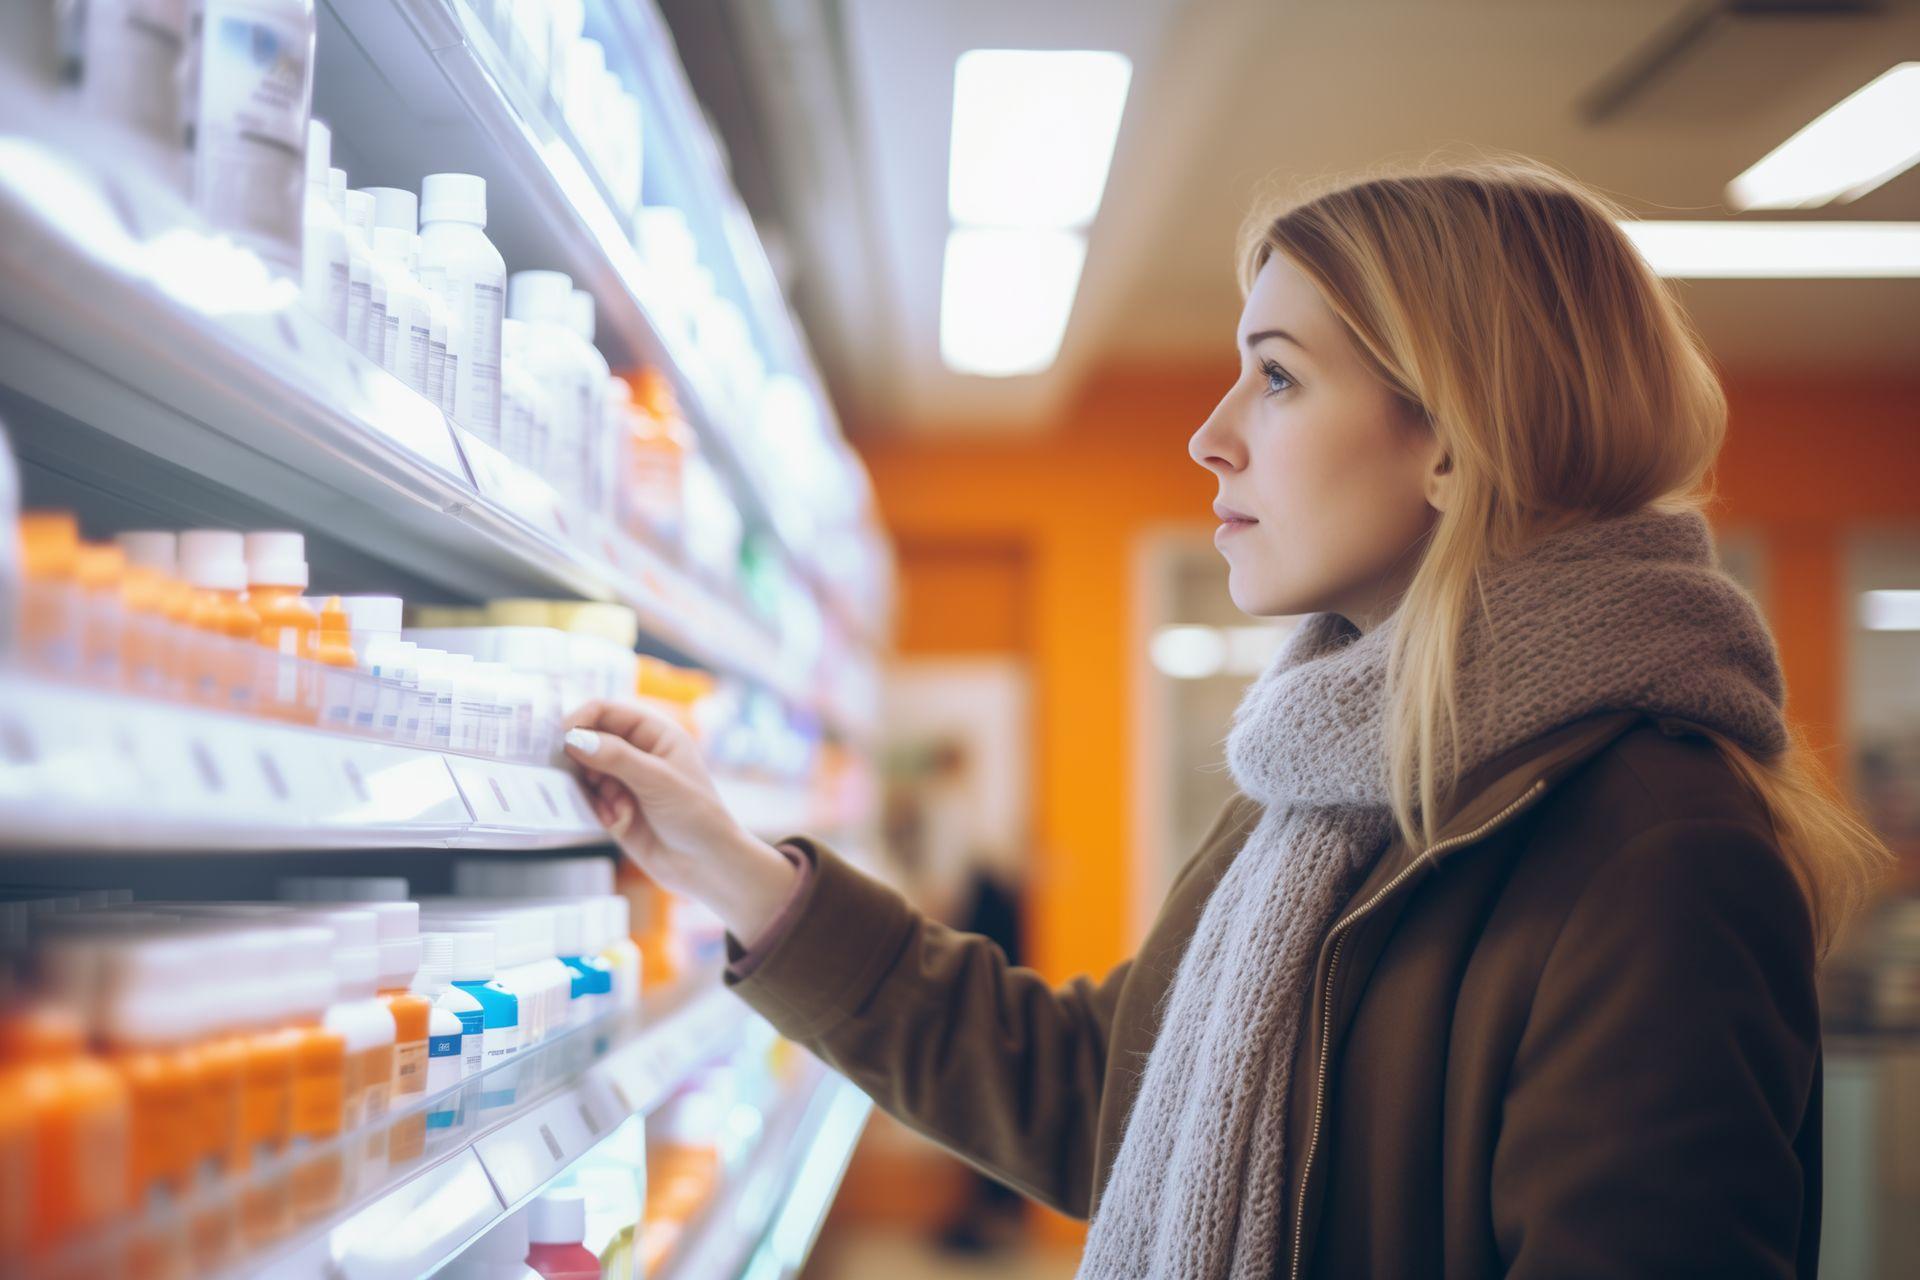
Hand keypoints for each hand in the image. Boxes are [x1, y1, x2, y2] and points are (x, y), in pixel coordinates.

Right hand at [561, 698, 798, 942]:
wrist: (706, 865)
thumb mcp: (656, 780)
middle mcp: (638, 751)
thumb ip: (615, 757)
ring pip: (586, 772)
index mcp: (655, 733)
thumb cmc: (695, 815)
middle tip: (590, 781)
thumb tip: (574, 738)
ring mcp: (625, 779)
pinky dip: (598, 809)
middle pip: (590, 740)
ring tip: (617, 810)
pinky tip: (617, 822)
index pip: (607, 711)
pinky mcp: (615, 806)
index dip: (581, 719)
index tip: (560, 737)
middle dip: (585, 761)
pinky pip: (589, 799)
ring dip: (594, 790)